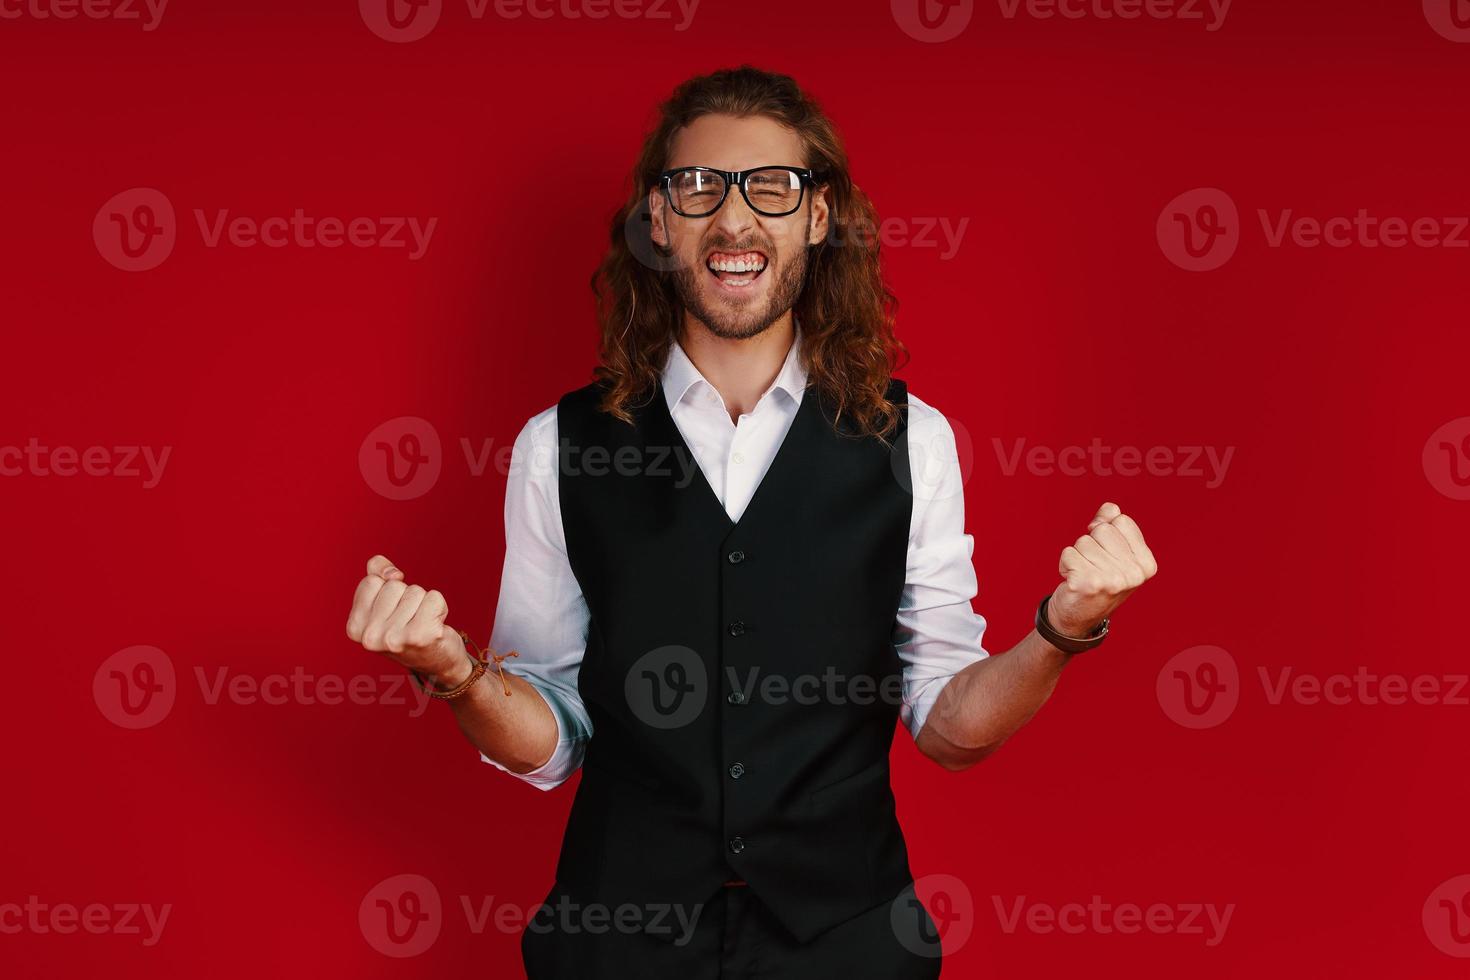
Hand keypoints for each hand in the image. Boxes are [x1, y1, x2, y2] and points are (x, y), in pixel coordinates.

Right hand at [345, 555, 469, 683]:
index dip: (387, 591)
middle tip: (409, 621)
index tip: (392, 613)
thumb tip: (393, 574)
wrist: (436, 663)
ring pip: (415, 590)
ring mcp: (394, 639)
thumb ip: (377, 574)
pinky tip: (435, 626)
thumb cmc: (407, 628)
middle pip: (394, 585)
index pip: (371, 581)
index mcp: (354, 628)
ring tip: (421, 624)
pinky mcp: (421, 636)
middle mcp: (370, 637)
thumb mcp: (383, 602)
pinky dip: (439, 607)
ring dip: (423, 603)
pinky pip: (434, 597)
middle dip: (406, 596)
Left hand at [1048, 502, 1157, 637]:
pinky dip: (1065, 564)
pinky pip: (1068, 554)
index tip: (1105, 553)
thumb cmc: (1098, 580)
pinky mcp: (1088, 583)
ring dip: (1078, 556)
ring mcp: (1112, 580)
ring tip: (1084, 575)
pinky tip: (1074, 582)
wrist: (1079, 617)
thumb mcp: (1114, 554)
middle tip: (1093, 567)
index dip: (1105, 531)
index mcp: (1146, 564)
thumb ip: (1113, 525)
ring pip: (1083, 541)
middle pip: (1101, 529)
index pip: (1120, 520)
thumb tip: (1110, 508)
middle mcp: (1133, 574)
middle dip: (1091, 544)